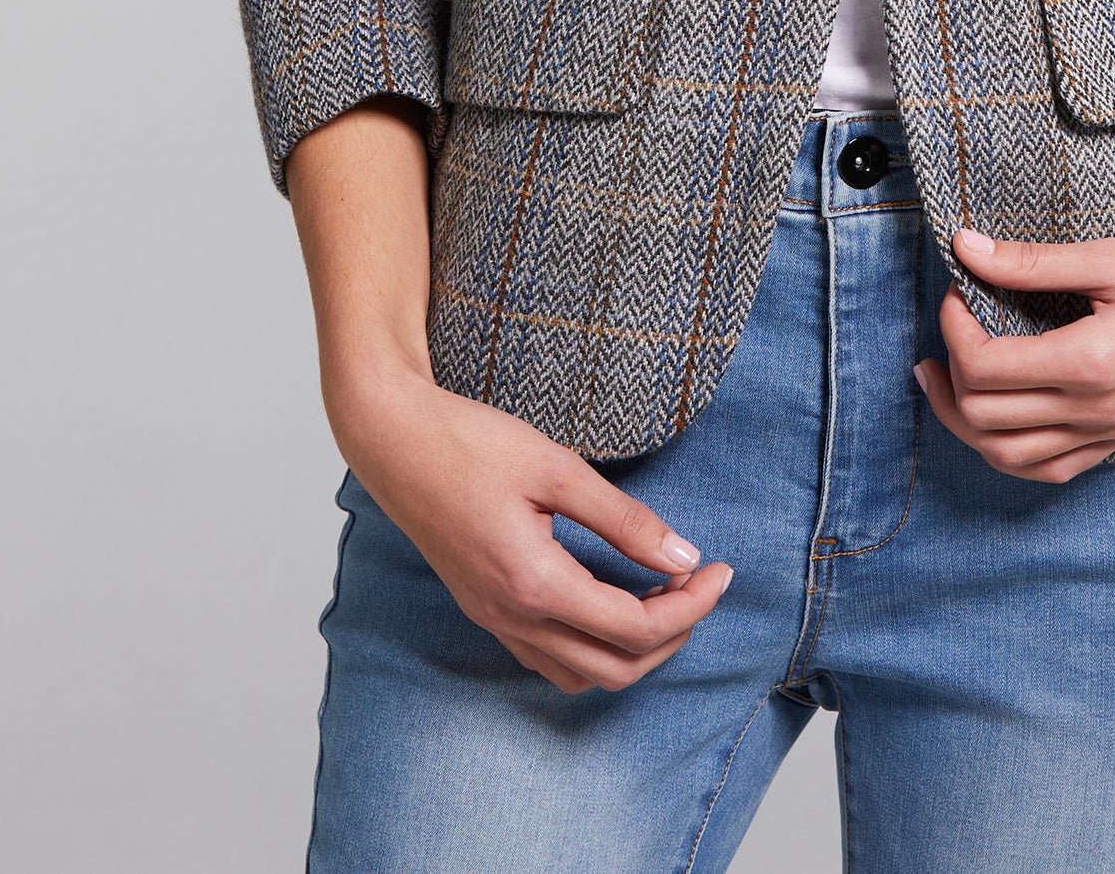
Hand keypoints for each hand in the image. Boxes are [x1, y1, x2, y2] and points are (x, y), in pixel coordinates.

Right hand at [328, 361, 732, 691]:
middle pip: (615, 668)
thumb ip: (624, 519)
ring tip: (665, 594)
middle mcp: (511, 616)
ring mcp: (492, 619)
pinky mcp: (483, 609)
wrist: (393, 439)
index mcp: (533, 583)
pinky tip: (612, 601)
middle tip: (702, 585)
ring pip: (581, 675)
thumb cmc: (470, 442)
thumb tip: (683, 556)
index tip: (721, 570)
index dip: (690, 606)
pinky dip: (594, 646)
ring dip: (633, 648)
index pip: (634, 628)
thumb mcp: (558, 468)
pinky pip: (549, 658)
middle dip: (673, 636)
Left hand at [914, 215, 1114, 482]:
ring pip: (1009, 456)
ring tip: (944, 378)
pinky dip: (1008, 450)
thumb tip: (964, 247)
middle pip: (985, 417)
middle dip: (950, 370)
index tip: (957, 289)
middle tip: (950, 322)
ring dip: (965, 421)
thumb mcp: (1113, 256)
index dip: (954, 328)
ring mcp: (1111, 432)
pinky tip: (994, 416)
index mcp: (1091, 363)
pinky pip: (1050, 468)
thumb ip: (1033, 262)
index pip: (986, 368)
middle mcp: (1098, 411)